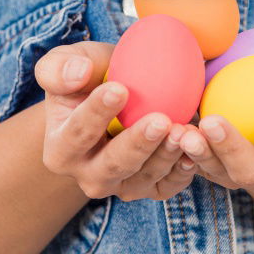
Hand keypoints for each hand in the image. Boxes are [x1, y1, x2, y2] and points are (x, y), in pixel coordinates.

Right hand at [34, 42, 196, 200]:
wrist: (115, 99)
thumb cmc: (88, 78)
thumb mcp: (65, 64)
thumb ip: (59, 68)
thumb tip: (79, 74)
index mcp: (60, 149)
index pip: (77, 132)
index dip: (97, 112)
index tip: (120, 89)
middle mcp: (87, 174)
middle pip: (112, 164)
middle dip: (137, 143)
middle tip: (161, 120)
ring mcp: (120, 185)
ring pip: (143, 179)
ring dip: (166, 156)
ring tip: (183, 130)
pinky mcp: (148, 189)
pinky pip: (166, 187)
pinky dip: (182, 173)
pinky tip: (194, 152)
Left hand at [178, 66, 253, 195]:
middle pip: (249, 170)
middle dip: (231, 149)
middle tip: (214, 123)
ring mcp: (233, 173)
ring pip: (214, 171)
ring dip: (198, 152)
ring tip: (184, 132)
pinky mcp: (207, 166)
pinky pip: (190, 163)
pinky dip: (178, 150)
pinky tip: (168, 131)